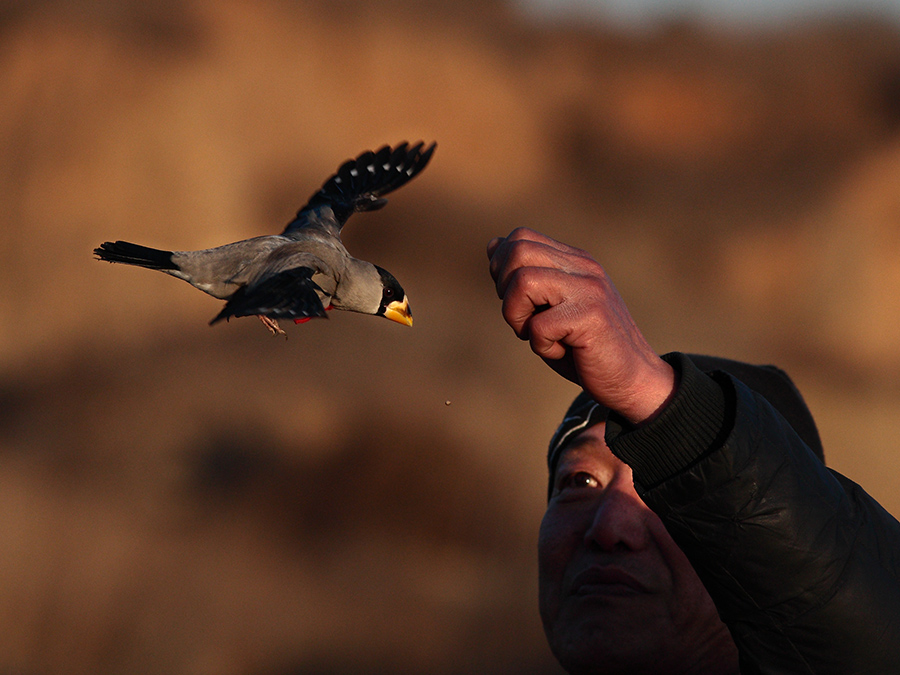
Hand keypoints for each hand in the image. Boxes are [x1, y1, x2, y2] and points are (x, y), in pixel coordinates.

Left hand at [487, 228, 674, 423]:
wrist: (632, 379)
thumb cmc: (584, 348)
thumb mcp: (549, 307)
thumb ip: (525, 278)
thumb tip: (492, 245)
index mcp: (574, 261)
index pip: (521, 238)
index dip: (502, 268)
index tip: (514, 300)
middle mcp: (584, 268)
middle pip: (518, 251)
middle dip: (505, 290)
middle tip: (522, 319)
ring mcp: (589, 289)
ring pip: (523, 282)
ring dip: (517, 317)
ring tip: (539, 335)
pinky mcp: (591, 316)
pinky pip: (539, 326)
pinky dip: (541, 346)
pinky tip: (563, 351)